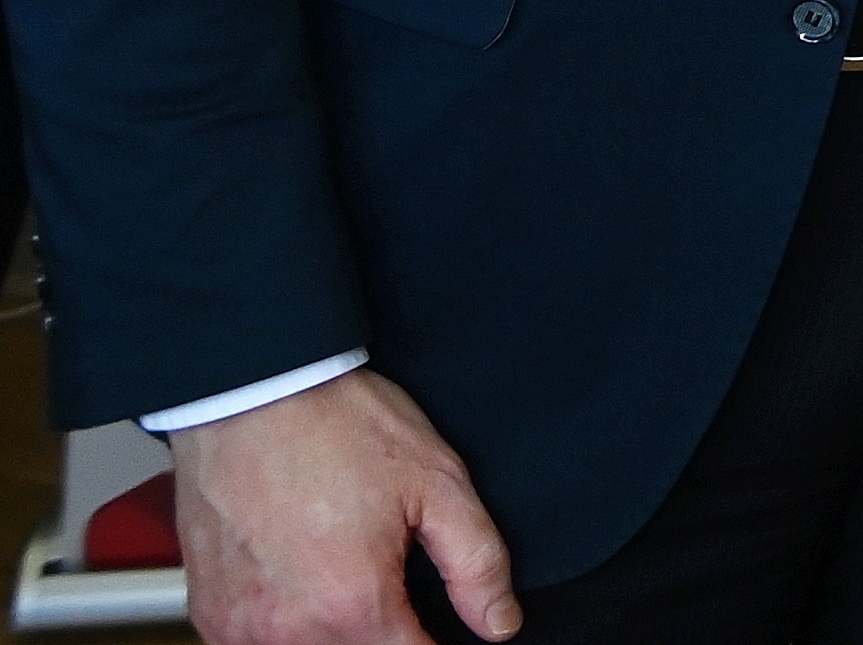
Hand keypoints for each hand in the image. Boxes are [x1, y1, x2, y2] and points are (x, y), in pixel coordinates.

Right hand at [172, 370, 517, 644]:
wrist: (250, 396)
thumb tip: (499, 624)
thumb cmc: (337, 428)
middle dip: (387, 634)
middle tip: (392, 581)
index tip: (438, 620)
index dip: (437, 642)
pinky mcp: (209, 616)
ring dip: (336, 633)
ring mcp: (240, 629)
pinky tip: (303, 587)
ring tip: (345, 575)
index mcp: (354, 607)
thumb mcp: (437, 482)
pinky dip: (287, 629)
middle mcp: (289, 632)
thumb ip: (476, 564)